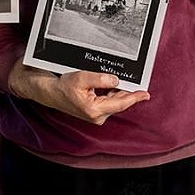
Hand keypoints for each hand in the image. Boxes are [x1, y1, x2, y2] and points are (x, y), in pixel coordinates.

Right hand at [8, 62, 148, 124]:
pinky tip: (113, 85)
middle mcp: (97, 116)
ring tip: (123, 81)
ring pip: (114, 102)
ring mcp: (95, 115)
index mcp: (95, 110)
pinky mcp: (94, 112)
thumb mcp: (82, 78)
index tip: (146, 94)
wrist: (49, 92)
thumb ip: (100, 79)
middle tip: (137, 81)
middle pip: (119, 102)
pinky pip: (108, 102)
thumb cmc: (62, 87)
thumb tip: (116, 80)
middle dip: (128, 92)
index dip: (135, 97)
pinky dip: (112, 93)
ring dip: (120, 92)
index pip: (121, 103)